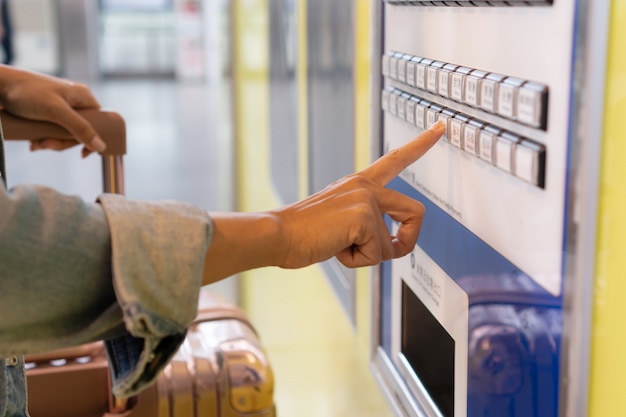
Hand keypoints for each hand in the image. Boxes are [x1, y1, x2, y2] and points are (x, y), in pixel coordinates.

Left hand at [0, 65, 104, 156]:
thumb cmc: (27, 92)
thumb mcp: (56, 111)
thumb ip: (79, 128)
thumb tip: (101, 146)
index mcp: (83, 96)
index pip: (98, 123)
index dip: (92, 139)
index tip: (82, 153)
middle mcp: (74, 101)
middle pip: (80, 131)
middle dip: (63, 142)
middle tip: (47, 144)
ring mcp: (60, 107)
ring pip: (65, 133)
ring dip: (51, 142)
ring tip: (36, 143)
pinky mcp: (47, 112)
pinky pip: (52, 131)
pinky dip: (43, 138)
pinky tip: (33, 141)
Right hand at [274, 121, 444, 268]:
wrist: (279, 235)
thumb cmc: (303, 233)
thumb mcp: (340, 223)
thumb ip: (364, 226)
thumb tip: (387, 246)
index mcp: (359, 183)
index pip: (396, 159)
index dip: (421, 144)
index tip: (441, 125)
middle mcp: (366, 186)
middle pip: (416, 213)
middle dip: (406, 241)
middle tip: (386, 250)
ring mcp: (366, 199)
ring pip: (390, 245)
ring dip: (367, 256)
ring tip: (338, 246)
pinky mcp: (364, 216)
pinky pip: (377, 254)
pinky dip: (357, 261)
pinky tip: (335, 248)